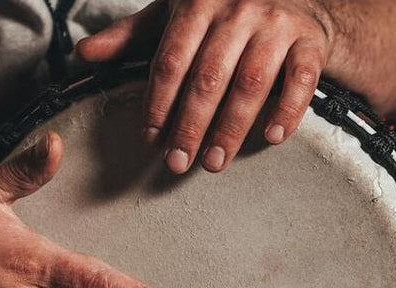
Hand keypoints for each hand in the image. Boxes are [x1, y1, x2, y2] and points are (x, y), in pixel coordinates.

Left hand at [77, 0, 395, 173]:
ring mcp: (278, 23)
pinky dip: (288, 109)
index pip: (171, 59)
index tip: (150, 138)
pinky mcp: (311, 40)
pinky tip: (271, 137)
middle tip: (178, 164)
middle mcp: (238, 8)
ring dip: (231, 127)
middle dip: (190, 125)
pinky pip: (301, 79)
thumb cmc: (223, 10)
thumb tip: (83, 54)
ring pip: (251, 82)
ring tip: (214, 163)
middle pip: (208, 77)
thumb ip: (132, 36)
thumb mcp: (176, 13)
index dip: (158, 102)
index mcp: (198, 0)